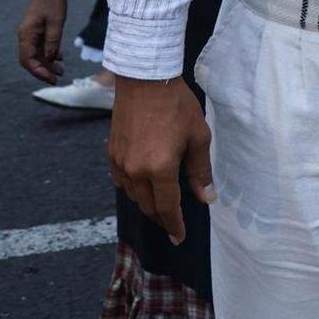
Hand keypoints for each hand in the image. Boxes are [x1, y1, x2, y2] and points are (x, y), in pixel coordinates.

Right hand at [16, 0, 69, 82]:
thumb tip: (49, 59)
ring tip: (61, 71)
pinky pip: (40, 46)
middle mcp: (25, 35)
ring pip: (36, 54)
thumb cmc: (53, 0)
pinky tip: (60, 58)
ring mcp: (30, 32)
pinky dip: (49, 53)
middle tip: (57, 79)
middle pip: (30, 59)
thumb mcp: (57, 22)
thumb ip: (53, 42)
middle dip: (42, 70)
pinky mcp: (37, 29)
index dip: (39, 71)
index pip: (28, 60)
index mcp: (26, 34)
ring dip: (47, 63)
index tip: (51, 79)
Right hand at [107, 77, 213, 243]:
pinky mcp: (111, 154)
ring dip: (148, 203)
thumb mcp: (198, 137)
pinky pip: (122, 182)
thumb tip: (207, 198)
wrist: (144, 80)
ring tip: (163, 204)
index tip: (179, 238)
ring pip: (133, 196)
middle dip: (162, 218)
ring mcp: (120, 163)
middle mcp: (135, 171)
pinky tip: (146, 184)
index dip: (175, 225)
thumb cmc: (177, 106)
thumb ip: (200, 171)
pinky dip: (134, 189)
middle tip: (174, 224)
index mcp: (159, 169)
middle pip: (149, 206)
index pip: (168, 208)